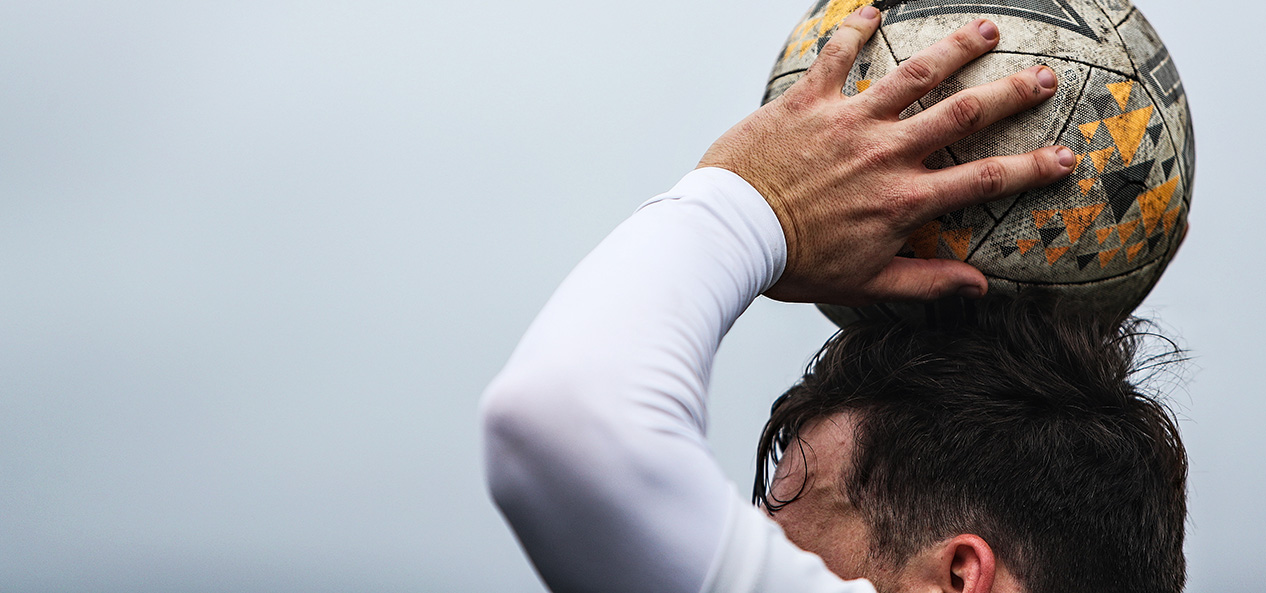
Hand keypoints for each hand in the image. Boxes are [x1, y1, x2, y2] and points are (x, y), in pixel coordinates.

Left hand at [698, 7, 1075, 305]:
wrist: (733, 234)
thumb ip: (925, 281)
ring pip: (914, 75)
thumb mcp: (865, 284)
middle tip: (1044, 77)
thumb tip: (979, 286)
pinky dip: (856, 29)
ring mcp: (848, 122)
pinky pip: (837, 56)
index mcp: (905, 200)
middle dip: (1011, 93)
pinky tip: (873, 8)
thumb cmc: (794, 264)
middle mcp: (886, 153)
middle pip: (964, 114)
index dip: (1032, 169)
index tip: (1066, 157)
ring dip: (954, 49)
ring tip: (986, 30)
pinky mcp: (807, 101)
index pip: (985, 180)